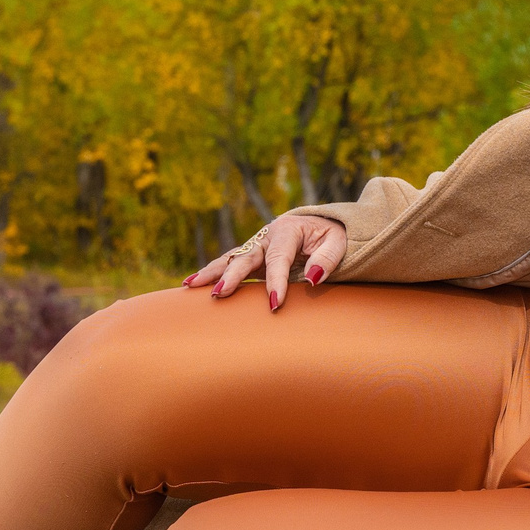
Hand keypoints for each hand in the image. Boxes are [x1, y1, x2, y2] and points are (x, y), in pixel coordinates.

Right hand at [182, 214, 347, 309]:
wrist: (324, 225)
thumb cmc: (333, 237)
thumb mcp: (338, 244)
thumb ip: (327, 259)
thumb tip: (312, 279)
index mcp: (288, 230)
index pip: (278, 259)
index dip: (276, 282)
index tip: (274, 304)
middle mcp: (267, 236)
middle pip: (246, 257)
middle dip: (232, 276)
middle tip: (219, 294)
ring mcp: (257, 245)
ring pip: (232, 259)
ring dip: (212, 273)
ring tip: (191, 285)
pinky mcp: (253, 256)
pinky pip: (231, 264)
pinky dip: (214, 273)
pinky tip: (193, 284)